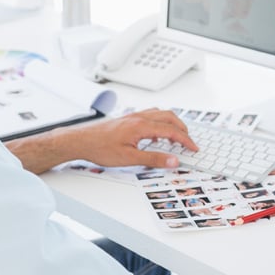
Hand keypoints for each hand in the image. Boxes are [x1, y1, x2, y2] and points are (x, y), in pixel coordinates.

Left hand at [74, 108, 197, 168]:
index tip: (193, 148)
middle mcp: (139, 117)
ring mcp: (133, 116)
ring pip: (160, 114)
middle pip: (169, 117)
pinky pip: (150, 115)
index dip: (186, 140)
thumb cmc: (100, 148)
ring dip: (171, 124)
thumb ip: (154, 159)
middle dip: (182, 129)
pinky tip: (155, 135)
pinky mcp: (128, 119)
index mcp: (142, 126)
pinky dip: (160, 123)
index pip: (172, 130)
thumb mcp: (130, 158)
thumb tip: (173, 160)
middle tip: (189, 142)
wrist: (81, 141)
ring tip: (175, 138)